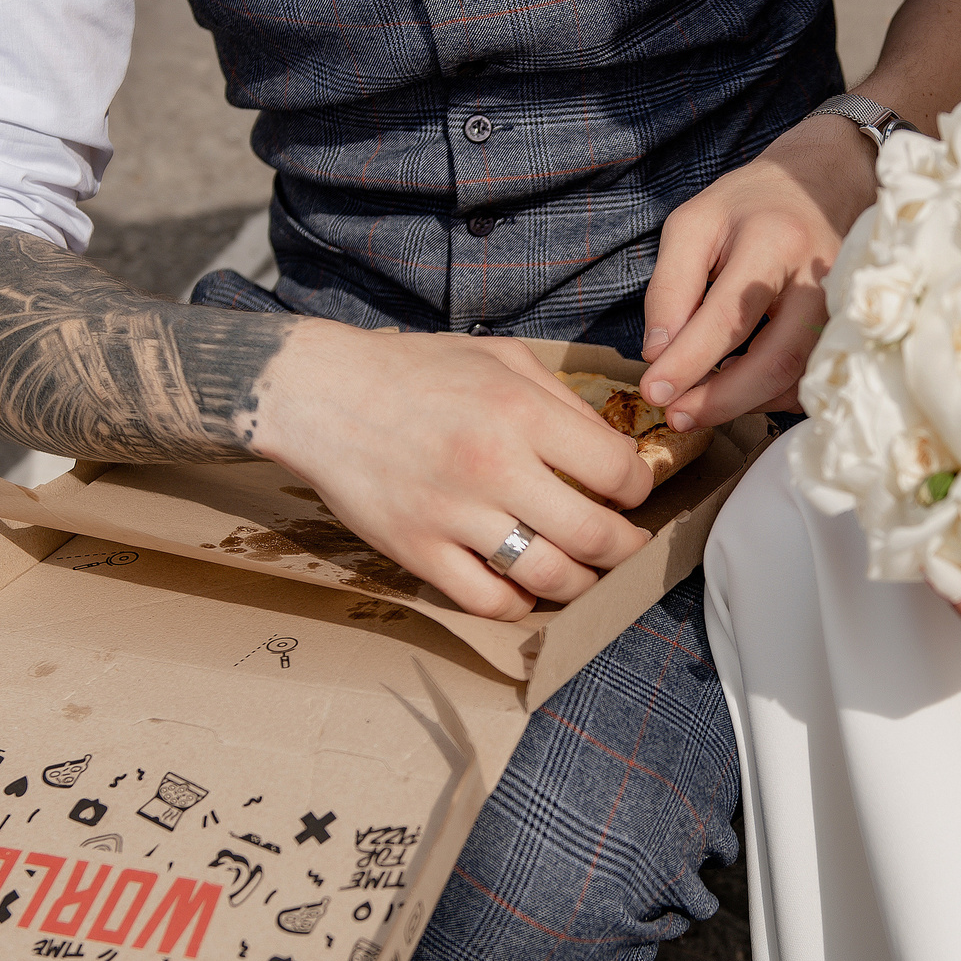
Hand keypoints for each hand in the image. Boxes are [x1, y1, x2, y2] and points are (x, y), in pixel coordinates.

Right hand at [249, 322, 656, 619]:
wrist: (322, 392)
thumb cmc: (417, 371)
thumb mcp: (502, 358)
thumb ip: (563, 401)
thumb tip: (614, 449)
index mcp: (520, 412)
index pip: (618, 471)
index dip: (639, 488)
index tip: (630, 491)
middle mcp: (492, 466)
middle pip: (596, 535)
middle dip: (626, 548)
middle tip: (627, 545)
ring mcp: (452, 515)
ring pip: (550, 577)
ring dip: (582, 584)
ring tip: (585, 572)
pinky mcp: (416, 550)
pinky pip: (488, 601)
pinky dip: (519, 602)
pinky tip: (524, 584)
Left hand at [636, 114, 878, 431]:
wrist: (821, 186)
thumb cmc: (749, 205)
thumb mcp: (692, 225)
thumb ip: (670, 288)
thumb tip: (659, 354)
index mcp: (775, 243)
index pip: (730, 316)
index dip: (689, 361)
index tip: (653, 390)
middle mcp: (820, 280)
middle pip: (776, 360)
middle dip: (722, 399)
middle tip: (677, 416)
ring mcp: (843, 309)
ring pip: (797, 379)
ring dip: (744, 403)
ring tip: (697, 406)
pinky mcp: (848, 330)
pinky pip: (810, 380)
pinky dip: (769, 395)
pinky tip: (737, 388)